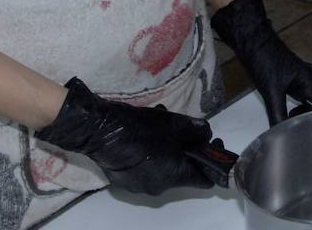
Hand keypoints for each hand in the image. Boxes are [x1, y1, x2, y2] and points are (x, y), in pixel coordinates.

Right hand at [33, 78, 213, 194]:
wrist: (99, 131)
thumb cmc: (141, 128)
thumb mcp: (175, 123)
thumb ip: (197, 130)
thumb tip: (206, 134)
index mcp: (174, 177)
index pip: (205, 180)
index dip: (212, 162)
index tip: (212, 144)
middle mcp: (158, 188)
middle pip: (183, 172)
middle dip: (187, 149)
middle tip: (185, 127)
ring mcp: (139, 186)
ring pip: (164, 167)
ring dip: (169, 148)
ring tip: (162, 123)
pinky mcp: (124, 180)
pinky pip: (147, 168)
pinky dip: (152, 153)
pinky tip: (144, 133)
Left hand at [211, 0, 311, 124]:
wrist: (253, 42)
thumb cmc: (265, 61)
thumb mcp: (271, 92)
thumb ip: (278, 114)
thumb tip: (279, 134)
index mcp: (311, 82)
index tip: (305, 135)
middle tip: (302, 133)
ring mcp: (304, 80)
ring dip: (308, 115)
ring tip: (295, 126)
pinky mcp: (295, 81)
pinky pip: (305, 99)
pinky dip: (301, 110)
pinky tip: (289, 116)